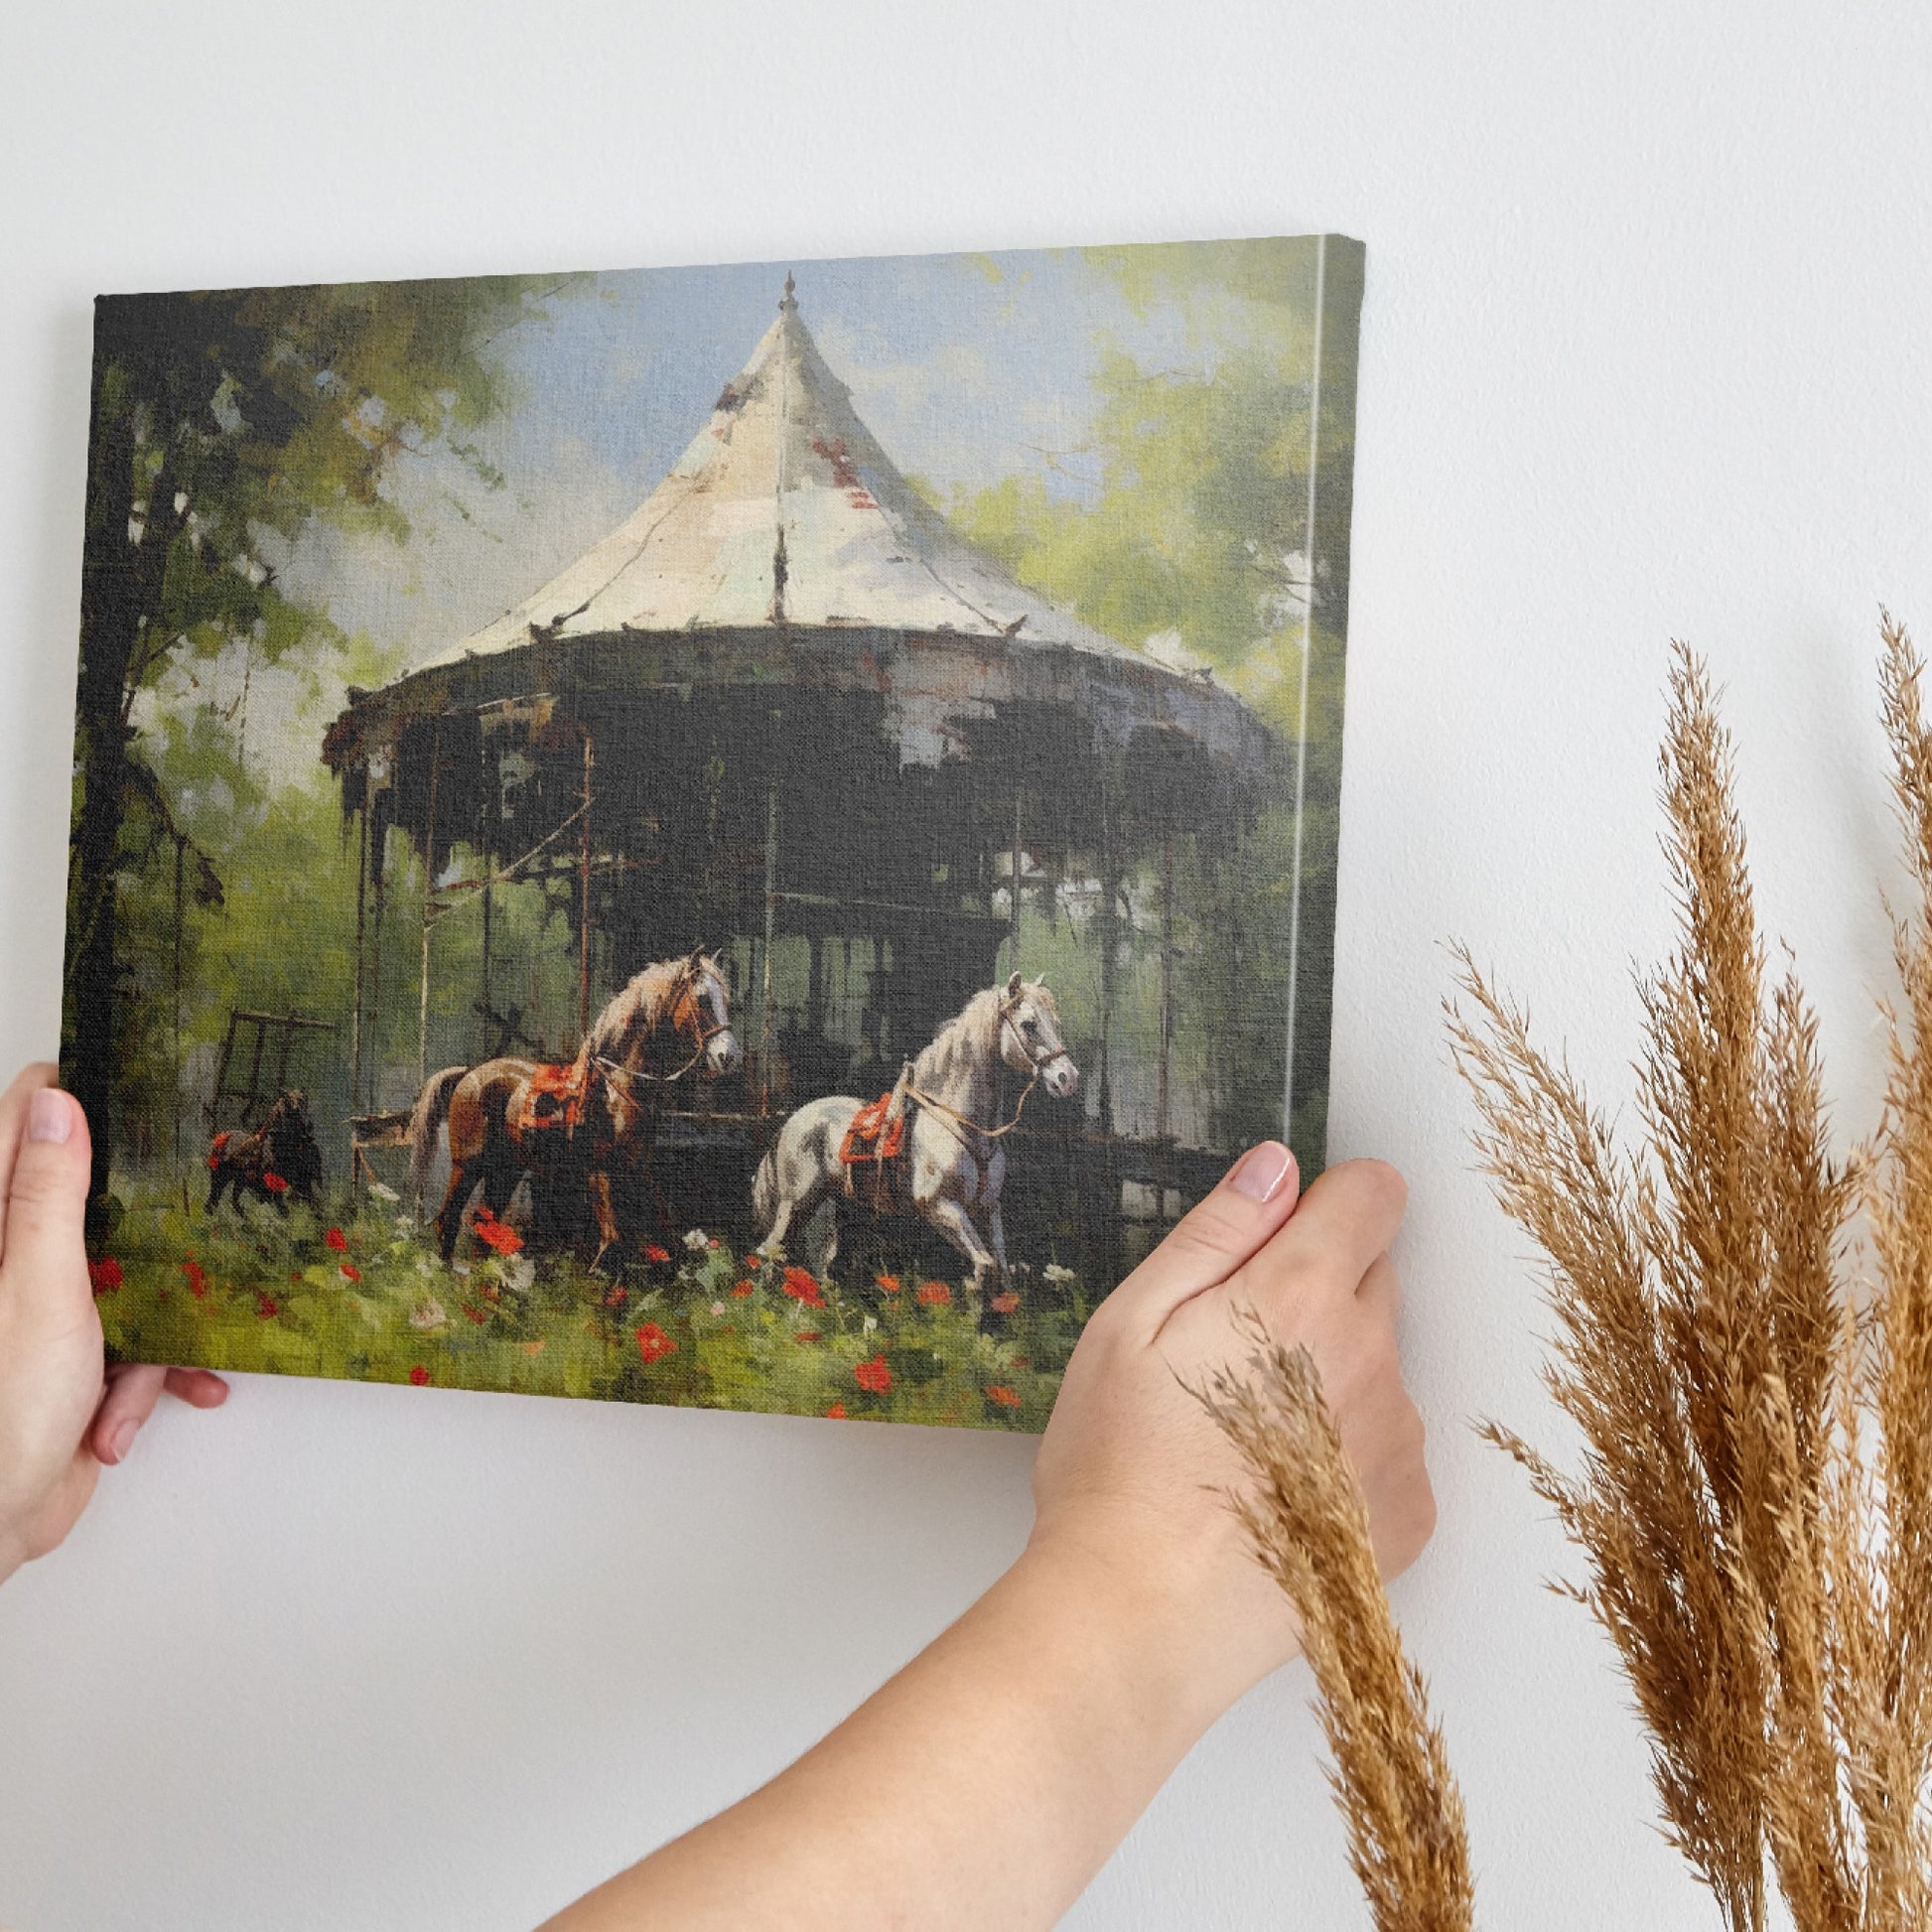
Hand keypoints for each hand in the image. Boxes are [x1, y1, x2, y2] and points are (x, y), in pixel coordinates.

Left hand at [0, 1063, 227, 1583]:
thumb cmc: (3, 1411)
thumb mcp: (40, 1288)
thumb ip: (48, 1195)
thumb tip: (57, 1104)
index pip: (23, 1126)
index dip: (73, 1101)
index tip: (133, 1088)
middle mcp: (13, 1261)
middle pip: (90, 1199)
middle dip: (146, 1226)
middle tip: (186, 1217)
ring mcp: (43, 1309)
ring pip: (127, 1273)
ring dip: (153, 1323)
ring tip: (144, 1364)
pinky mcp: (72, 1356)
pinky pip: (133, 1340)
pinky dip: (145, 1376)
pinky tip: (130, 1412)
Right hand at [1029, 1145, 1433, 1720]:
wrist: (1143, 1617)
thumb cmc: (1119, 1471)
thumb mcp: (1131, 1323)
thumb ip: (1216, 1233)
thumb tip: (1276, 1168)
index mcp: (1301, 1296)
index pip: (1373, 1195)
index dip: (1327, 1201)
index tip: (1282, 1236)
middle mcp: (1371, 1358)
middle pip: (1375, 1279)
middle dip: (1317, 1292)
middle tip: (1231, 1353)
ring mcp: (1397, 1441)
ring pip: (1379, 1368)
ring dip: (1332, 1378)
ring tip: (1244, 1438)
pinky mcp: (1408, 1514)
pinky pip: (1388, 1450)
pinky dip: (1346, 1457)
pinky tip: (1276, 1491)